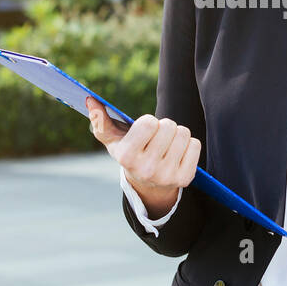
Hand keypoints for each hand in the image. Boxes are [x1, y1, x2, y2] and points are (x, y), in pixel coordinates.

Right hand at [86, 96, 200, 216]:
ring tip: (167, 144)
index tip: (144, 130)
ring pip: (184, 133)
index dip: (148, 122)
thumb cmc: (130, 153)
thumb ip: (99, 120)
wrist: (148, 184)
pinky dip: (189, 145)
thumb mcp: (112, 140)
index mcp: (127, 157)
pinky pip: (195, 145)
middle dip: (164, 126)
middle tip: (157, 138)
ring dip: (177, 134)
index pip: (149, 123)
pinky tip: (177, 153)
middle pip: (169, 126)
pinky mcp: (185, 178)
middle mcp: (147, 169)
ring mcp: (167, 175)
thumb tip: (91, 100)